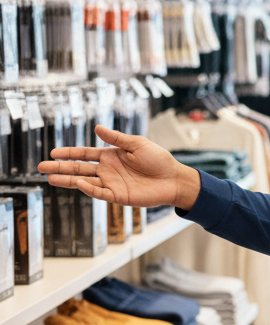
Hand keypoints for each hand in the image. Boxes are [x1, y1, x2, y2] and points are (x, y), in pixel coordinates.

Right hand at [37, 125, 201, 211]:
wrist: (174, 179)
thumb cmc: (159, 160)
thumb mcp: (137, 144)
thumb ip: (117, 138)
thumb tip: (97, 128)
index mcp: (111, 156)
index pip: (84, 154)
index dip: (69, 154)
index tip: (53, 153)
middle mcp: (107, 170)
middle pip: (78, 168)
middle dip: (60, 167)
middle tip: (41, 167)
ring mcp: (111, 183)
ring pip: (84, 181)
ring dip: (67, 180)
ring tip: (49, 178)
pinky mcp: (118, 196)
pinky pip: (99, 192)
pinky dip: (88, 188)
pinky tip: (77, 183)